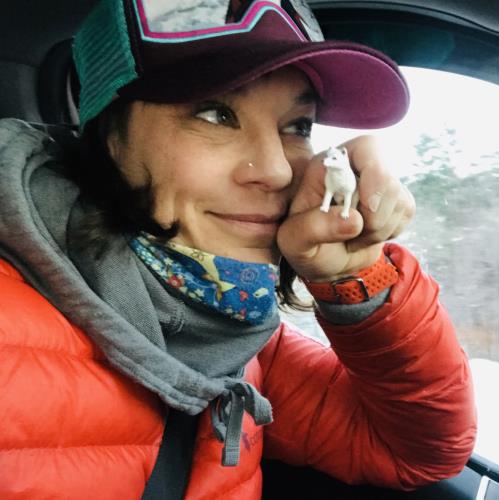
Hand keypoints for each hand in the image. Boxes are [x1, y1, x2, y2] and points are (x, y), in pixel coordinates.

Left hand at [277, 135, 414, 281]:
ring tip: (352, 238)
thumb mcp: (294, 240)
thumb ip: (314, 228)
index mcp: (329, 167)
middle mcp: (357, 169)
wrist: (322, 263)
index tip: (365, 208)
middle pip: (388, 179)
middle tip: (351, 234)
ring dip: (377, 229)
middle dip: (373, 217)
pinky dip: (387, 233)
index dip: (375, 174)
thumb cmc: (303, 246)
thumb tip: (355, 220)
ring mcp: (378, 185)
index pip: (367, 147)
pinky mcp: (394, 202)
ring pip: (400, 200)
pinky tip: (366, 238)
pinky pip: (405, 213)